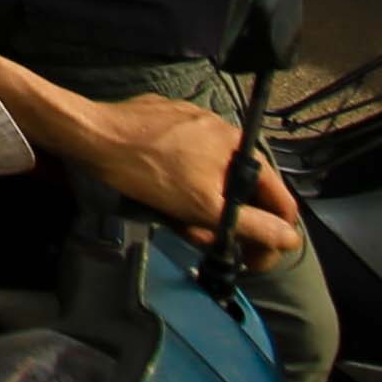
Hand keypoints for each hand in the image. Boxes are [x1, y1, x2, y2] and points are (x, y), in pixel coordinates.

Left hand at [0, 52, 304, 270]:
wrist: (90, 135)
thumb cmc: (150, 172)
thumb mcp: (206, 208)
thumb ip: (253, 225)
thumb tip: (290, 239)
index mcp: (239, 144)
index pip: (278, 199)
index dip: (271, 236)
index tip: (251, 260)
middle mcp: (221, 128)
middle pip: (241, 191)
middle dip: (225, 222)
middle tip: (201, 240)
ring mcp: (191, 121)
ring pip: (212, 179)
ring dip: (201, 209)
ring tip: (177, 222)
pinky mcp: (163, 121)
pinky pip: (187, 161)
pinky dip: (182, 184)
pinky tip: (161, 195)